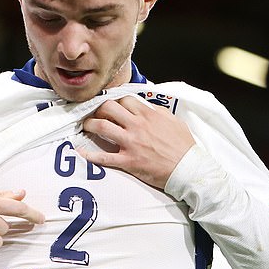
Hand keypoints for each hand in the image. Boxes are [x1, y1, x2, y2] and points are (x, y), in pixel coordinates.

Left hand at [78, 96, 195, 188]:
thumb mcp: (174, 121)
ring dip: (89, 125)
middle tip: (95, 114)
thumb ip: (158, 112)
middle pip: (108, 108)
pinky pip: (104, 157)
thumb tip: (147, 107)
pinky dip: (90, 154)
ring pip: (102, 127)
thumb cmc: (184, 146)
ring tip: (85, 126)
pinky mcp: (128, 161)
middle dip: (98, 108)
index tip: (111, 106)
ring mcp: (131, 143)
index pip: (124, 99)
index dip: (115, 101)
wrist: (188, 169)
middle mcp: (137, 126)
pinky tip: (80, 151)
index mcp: (149, 115)